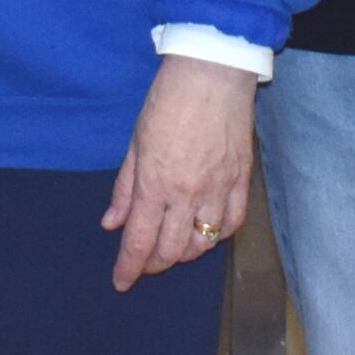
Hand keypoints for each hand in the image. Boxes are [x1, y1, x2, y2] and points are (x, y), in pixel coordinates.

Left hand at [101, 55, 255, 291]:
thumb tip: (112, 223)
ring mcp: (219, 189)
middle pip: (171, 250)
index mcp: (156, 183)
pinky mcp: (242, 180)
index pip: (140, 241)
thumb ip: (125, 188)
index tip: (121, 282)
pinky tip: (205, 234)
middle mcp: (188, 194)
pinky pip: (232, 223)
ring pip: (203, 243)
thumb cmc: (167, 100)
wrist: (212, 72)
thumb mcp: (135, 142)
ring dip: (185, 254)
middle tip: (145, 263)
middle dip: (154, 264)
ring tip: (173, 249)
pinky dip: (217, 236)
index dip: (129, 268)